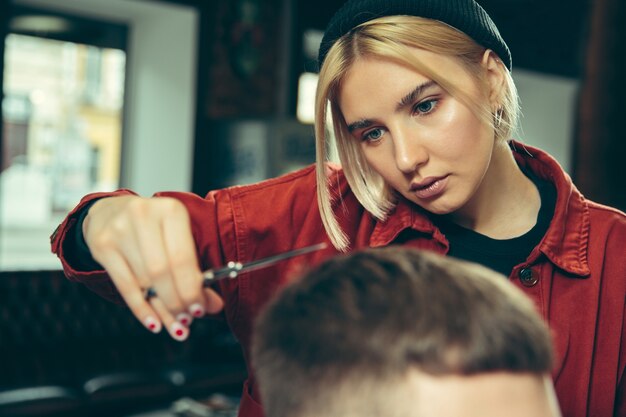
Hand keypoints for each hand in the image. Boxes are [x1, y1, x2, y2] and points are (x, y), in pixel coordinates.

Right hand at [83, 196, 223, 340]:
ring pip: (145, 281)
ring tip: (176, 326)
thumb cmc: (153, 228)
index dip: (192, 288)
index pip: (183, 258)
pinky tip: (154, 323)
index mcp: (171, 211)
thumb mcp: (176, 238)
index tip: (201, 309)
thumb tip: (214, 306)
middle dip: (177, 301)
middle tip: (188, 320)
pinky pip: (125, 286)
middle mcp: (143, 216)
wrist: (108, 211)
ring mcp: (119, 230)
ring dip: (163, 310)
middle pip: (162, 271)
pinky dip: (141, 309)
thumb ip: (194, 270)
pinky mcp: (102, 245)